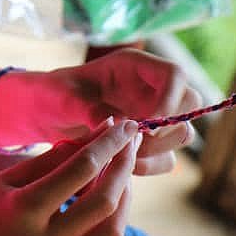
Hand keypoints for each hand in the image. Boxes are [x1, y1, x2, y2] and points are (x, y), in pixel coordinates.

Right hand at [0, 119, 140, 235]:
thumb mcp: (10, 175)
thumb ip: (57, 157)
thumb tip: (102, 133)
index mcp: (22, 211)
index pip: (81, 170)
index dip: (108, 144)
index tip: (124, 124)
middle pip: (103, 203)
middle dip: (123, 167)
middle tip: (132, 142)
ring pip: (111, 233)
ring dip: (123, 197)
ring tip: (121, 170)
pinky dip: (107, 220)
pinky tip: (104, 196)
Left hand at [12, 50, 202, 174]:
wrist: (45, 116)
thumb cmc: (53, 95)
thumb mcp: (64, 97)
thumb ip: (89, 108)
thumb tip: (120, 124)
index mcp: (134, 67)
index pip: (175, 75)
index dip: (170, 100)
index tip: (146, 124)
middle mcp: (150, 89)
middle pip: (190, 103)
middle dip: (167, 128)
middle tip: (134, 142)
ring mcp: (153, 116)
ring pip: (183, 134)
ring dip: (158, 151)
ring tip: (122, 157)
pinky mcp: (148, 142)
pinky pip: (166, 159)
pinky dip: (149, 167)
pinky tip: (120, 168)